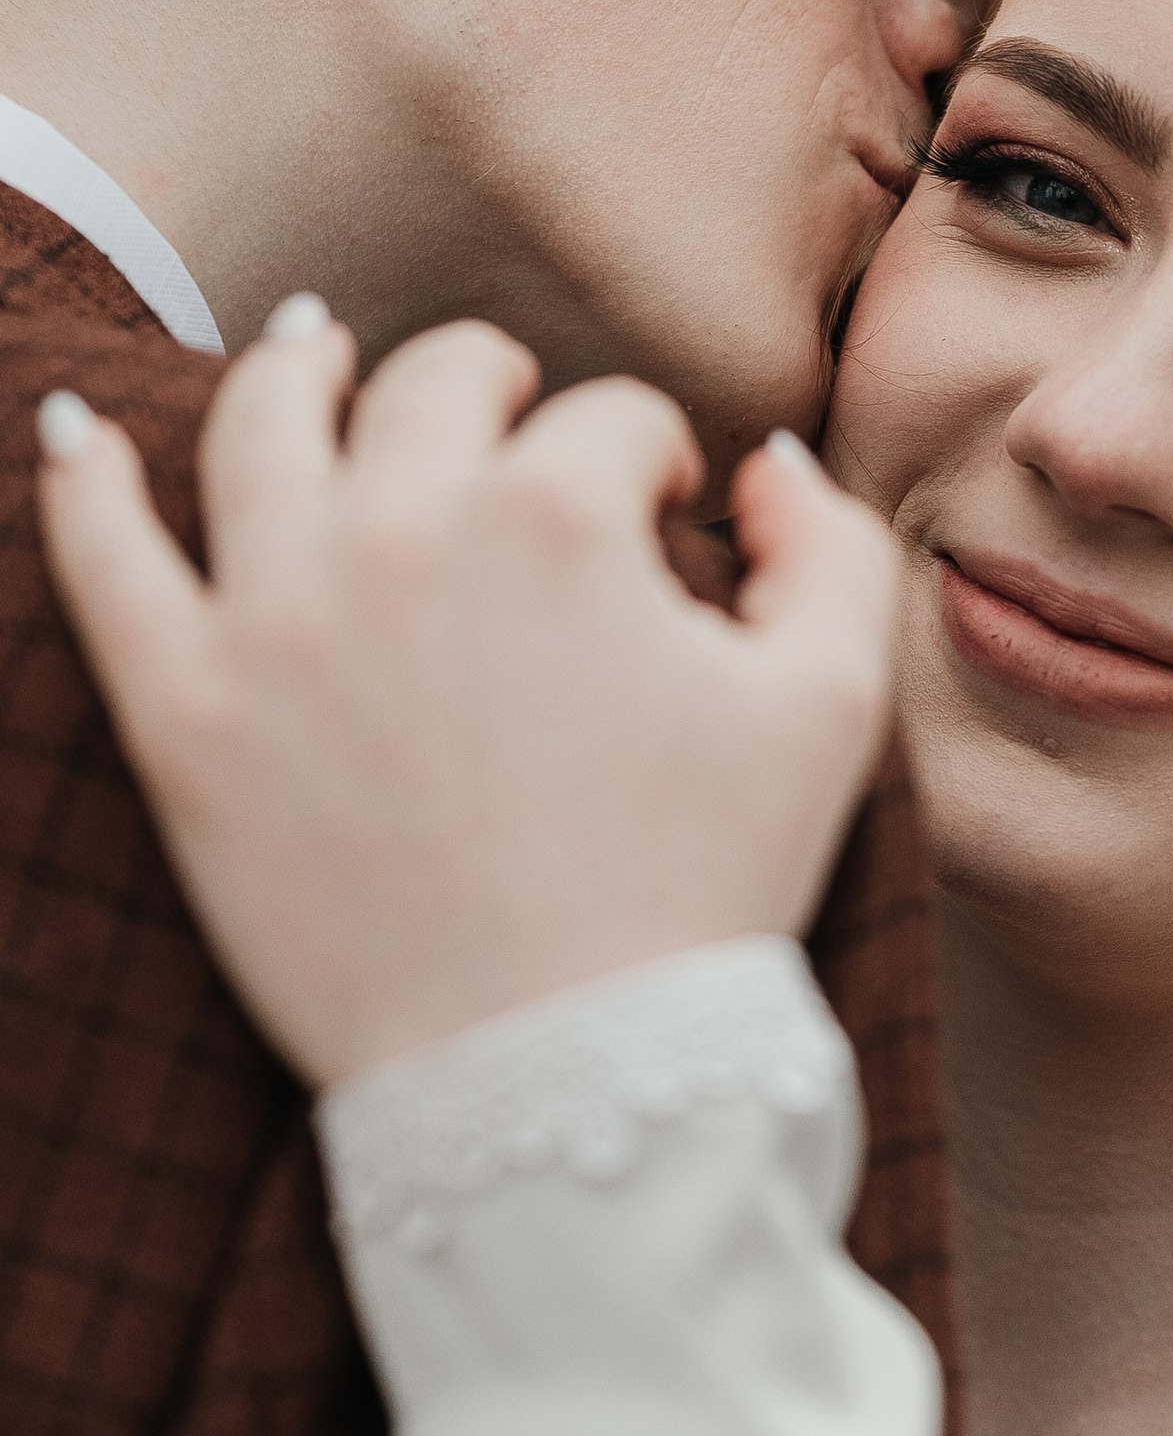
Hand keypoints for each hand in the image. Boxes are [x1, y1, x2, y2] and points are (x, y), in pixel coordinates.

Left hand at [35, 306, 904, 1083]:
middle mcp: (405, 531)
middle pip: (435, 383)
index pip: (610, 419)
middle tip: (517, 444)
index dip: (653, 461)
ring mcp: (275, 616)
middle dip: (495, 390)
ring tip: (313, 355)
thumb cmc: (705, 891)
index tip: (662, 520)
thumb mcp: (833, 706)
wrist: (559, 1081)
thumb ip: (827, 547)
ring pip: (260, 423)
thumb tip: (762, 464)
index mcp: (559, 517)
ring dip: (295, 368)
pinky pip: (101, 557)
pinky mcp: (182, 714)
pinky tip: (76, 426)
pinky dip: (84, 475)